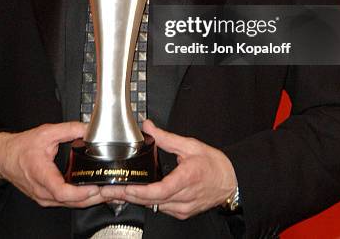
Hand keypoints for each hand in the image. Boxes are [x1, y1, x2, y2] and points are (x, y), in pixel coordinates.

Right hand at [0, 122, 103, 207]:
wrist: (4, 158)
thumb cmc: (22, 147)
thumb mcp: (46, 132)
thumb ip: (69, 129)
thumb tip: (88, 128)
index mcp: (41, 174)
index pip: (60, 191)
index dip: (79, 192)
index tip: (93, 186)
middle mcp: (42, 191)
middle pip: (71, 202)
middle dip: (94, 197)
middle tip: (112, 190)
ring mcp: (44, 197)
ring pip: (70, 205)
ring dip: (91, 200)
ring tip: (109, 192)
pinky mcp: (47, 199)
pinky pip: (67, 203)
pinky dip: (82, 200)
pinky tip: (95, 194)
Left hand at [100, 119, 236, 219]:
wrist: (231, 181)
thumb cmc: (214, 164)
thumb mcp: (190, 145)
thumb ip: (166, 138)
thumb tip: (148, 127)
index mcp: (187, 178)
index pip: (161, 190)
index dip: (142, 192)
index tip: (127, 187)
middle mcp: (185, 197)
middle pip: (152, 201)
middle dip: (128, 196)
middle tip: (108, 191)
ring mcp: (183, 208)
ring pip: (154, 206)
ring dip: (136, 200)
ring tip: (116, 193)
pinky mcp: (183, 213)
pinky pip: (162, 209)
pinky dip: (148, 202)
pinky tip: (137, 196)